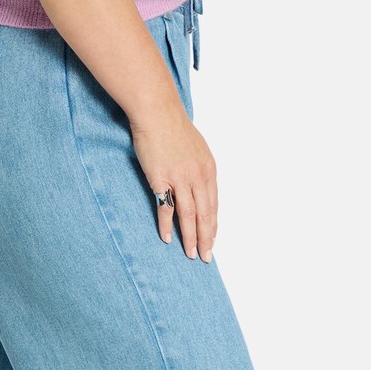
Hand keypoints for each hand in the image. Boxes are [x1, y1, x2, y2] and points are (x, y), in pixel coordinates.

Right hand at [129, 101, 217, 261]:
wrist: (157, 112)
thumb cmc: (173, 127)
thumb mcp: (195, 149)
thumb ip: (198, 169)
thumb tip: (196, 187)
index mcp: (208, 169)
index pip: (214, 205)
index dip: (213, 226)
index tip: (212, 241)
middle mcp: (199, 176)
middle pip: (206, 214)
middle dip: (207, 238)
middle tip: (206, 257)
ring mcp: (181, 178)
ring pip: (190, 215)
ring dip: (191, 237)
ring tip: (191, 254)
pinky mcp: (161, 179)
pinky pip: (166, 208)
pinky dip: (167, 225)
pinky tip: (168, 238)